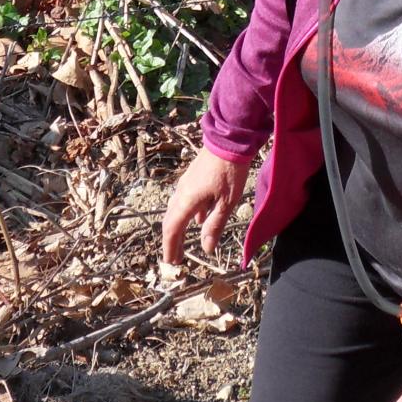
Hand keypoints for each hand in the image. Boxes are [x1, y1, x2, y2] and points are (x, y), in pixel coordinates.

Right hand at [161, 147, 251, 265]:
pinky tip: (200, 218)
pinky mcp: (193, 177)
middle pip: (171, 221)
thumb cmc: (231, 170)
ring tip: (185, 241)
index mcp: (187, 200)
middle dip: (173, 240)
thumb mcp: (227, 202)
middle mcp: (182, 192)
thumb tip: (206, 249)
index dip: (170, 247)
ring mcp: (186, 182)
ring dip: (179, 227)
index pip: (172, 229)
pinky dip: (188, 214)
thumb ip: (215, 225)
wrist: (230, 138)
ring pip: (177, 210)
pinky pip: (185, 200)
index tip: (171, 262)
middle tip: (176, 257)